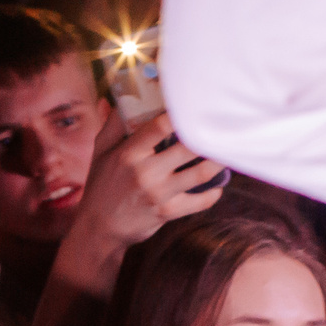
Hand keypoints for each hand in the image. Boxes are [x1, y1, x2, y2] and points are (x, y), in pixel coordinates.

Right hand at [73, 109, 224, 246]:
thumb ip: (113, 125)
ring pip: (200, 173)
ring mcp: (158, 193)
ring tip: (226, 151)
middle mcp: (145, 172)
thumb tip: (120, 97)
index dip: (181, 113)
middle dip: (208, 135)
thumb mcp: (100, 152)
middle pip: (188, 147)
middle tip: (222, 126)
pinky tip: (217, 186)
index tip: (195, 104)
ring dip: (218, 161)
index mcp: (129, 153)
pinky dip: (212, 194)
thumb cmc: (101, 185)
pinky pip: (199, 202)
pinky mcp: (167, 212)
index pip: (160, 125)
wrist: (99, 228)